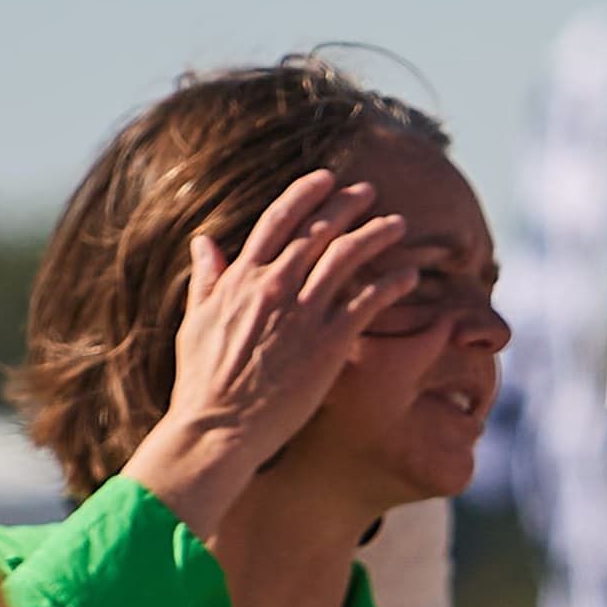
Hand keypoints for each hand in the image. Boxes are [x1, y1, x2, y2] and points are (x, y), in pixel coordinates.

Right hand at [124, 168, 422, 533]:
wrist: (220, 427)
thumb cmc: (204, 381)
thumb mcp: (196, 321)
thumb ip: (208, 279)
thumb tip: (206, 242)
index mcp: (241, 278)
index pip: (277, 221)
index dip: (304, 195)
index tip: (325, 179)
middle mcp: (274, 286)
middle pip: (318, 231)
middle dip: (346, 205)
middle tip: (368, 192)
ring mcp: (304, 312)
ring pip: (347, 257)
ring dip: (376, 234)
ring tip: (398, 224)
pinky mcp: (330, 341)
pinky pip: (370, 301)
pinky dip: (392, 283)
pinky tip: (411, 275)